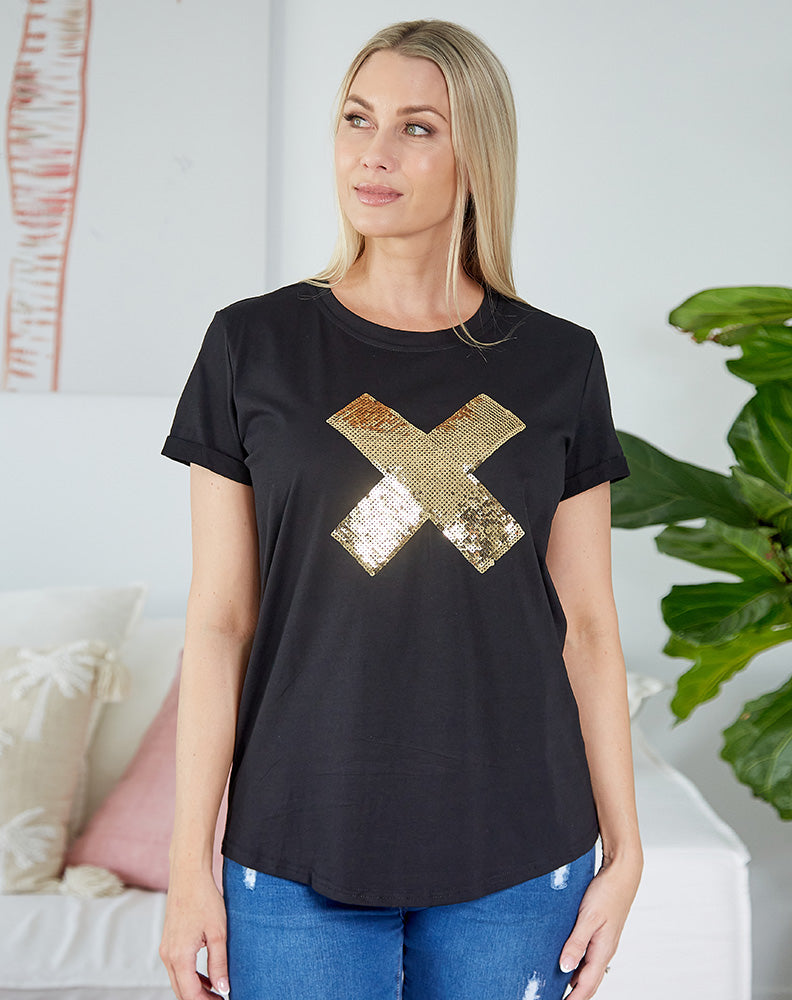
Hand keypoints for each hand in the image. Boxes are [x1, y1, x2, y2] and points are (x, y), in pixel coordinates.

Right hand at [160, 869, 229, 999]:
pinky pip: (177, 968)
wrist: (188, 875)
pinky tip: (207, 977)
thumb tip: (223, 988)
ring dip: (196, 989)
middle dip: (200, 999)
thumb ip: (219, 963)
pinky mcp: (169, 942)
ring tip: (217, 991)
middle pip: (181, 991)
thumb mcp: (218, 932)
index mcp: (179, 956)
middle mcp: (168, 956)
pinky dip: (191, 977)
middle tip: (221, 999)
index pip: (190, 994)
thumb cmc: (204, 899)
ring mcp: (166, 949)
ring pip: (178, 981)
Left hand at [559, 850, 641, 997]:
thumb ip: (577, 943)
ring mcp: (604, 941)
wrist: (622, 873)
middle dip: (577, 994)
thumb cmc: (607, 892)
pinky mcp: (601, 932)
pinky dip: (579, 965)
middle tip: (561, 999)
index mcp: (603, 950)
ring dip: (577, 981)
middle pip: (590, 981)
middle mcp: (605, 949)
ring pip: (590, 969)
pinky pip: (590, 956)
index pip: (587, 984)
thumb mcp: (588, 917)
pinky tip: (569, 962)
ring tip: (561, 987)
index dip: (574, 998)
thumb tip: (565, 967)